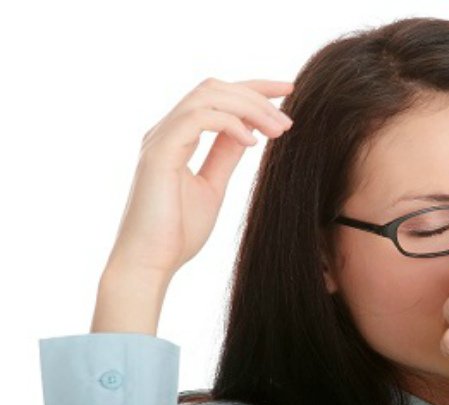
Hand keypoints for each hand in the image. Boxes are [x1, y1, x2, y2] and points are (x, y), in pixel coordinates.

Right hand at [106, 77, 294, 276]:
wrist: (150, 263)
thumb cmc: (177, 233)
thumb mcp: (213, 186)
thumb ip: (225, 155)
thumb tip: (248, 132)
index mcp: (178, 137)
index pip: (217, 97)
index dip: (254, 89)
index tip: (289, 90)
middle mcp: (166, 131)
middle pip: (214, 88)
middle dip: (257, 94)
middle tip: (288, 120)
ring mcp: (160, 139)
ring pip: (207, 96)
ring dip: (250, 107)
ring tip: (278, 130)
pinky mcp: (159, 153)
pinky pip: (198, 118)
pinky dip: (230, 123)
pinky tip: (253, 142)